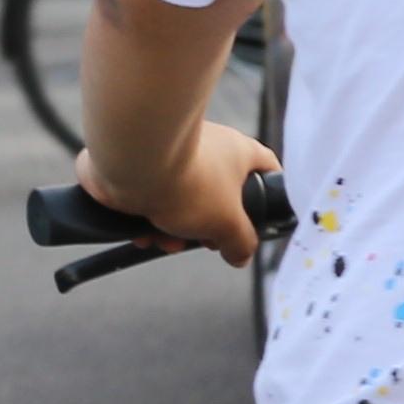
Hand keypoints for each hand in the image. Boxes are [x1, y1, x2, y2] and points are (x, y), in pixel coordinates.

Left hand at [75, 119, 276, 264]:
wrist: (132, 163)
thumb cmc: (190, 183)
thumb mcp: (227, 222)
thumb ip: (240, 242)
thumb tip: (241, 256)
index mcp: (237, 152)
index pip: (266, 166)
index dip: (270, 189)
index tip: (266, 211)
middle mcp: (206, 148)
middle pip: (218, 193)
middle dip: (209, 225)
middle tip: (204, 241)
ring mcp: (170, 155)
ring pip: (181, 200)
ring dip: (173, 229)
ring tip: (167, 242)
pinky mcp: (140, 165)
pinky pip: (150, 197)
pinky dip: (147, 219)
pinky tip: (144, 234)